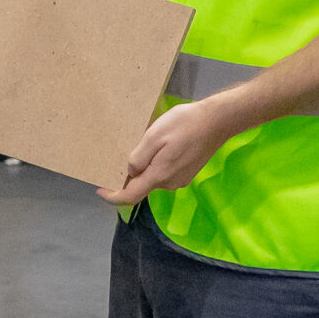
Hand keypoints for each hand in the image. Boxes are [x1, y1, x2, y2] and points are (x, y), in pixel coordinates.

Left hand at [102, 97, 236, 205]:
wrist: (218, 121)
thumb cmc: (185, 124)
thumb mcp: (155, 136)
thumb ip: (139, 157)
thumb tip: (130, 173)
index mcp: (159, 175)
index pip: (131, 196)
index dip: (113, 196)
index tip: (100, 190)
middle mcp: (170, 184)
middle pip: (142, 186)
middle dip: (130, 176)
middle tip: (125, 153)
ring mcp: (181, 179)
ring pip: (155, 178)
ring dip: (146, 168)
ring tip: (148, 144)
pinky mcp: (188, 173)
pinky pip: (165, 173)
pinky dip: (158, 165)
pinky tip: (164, 147)